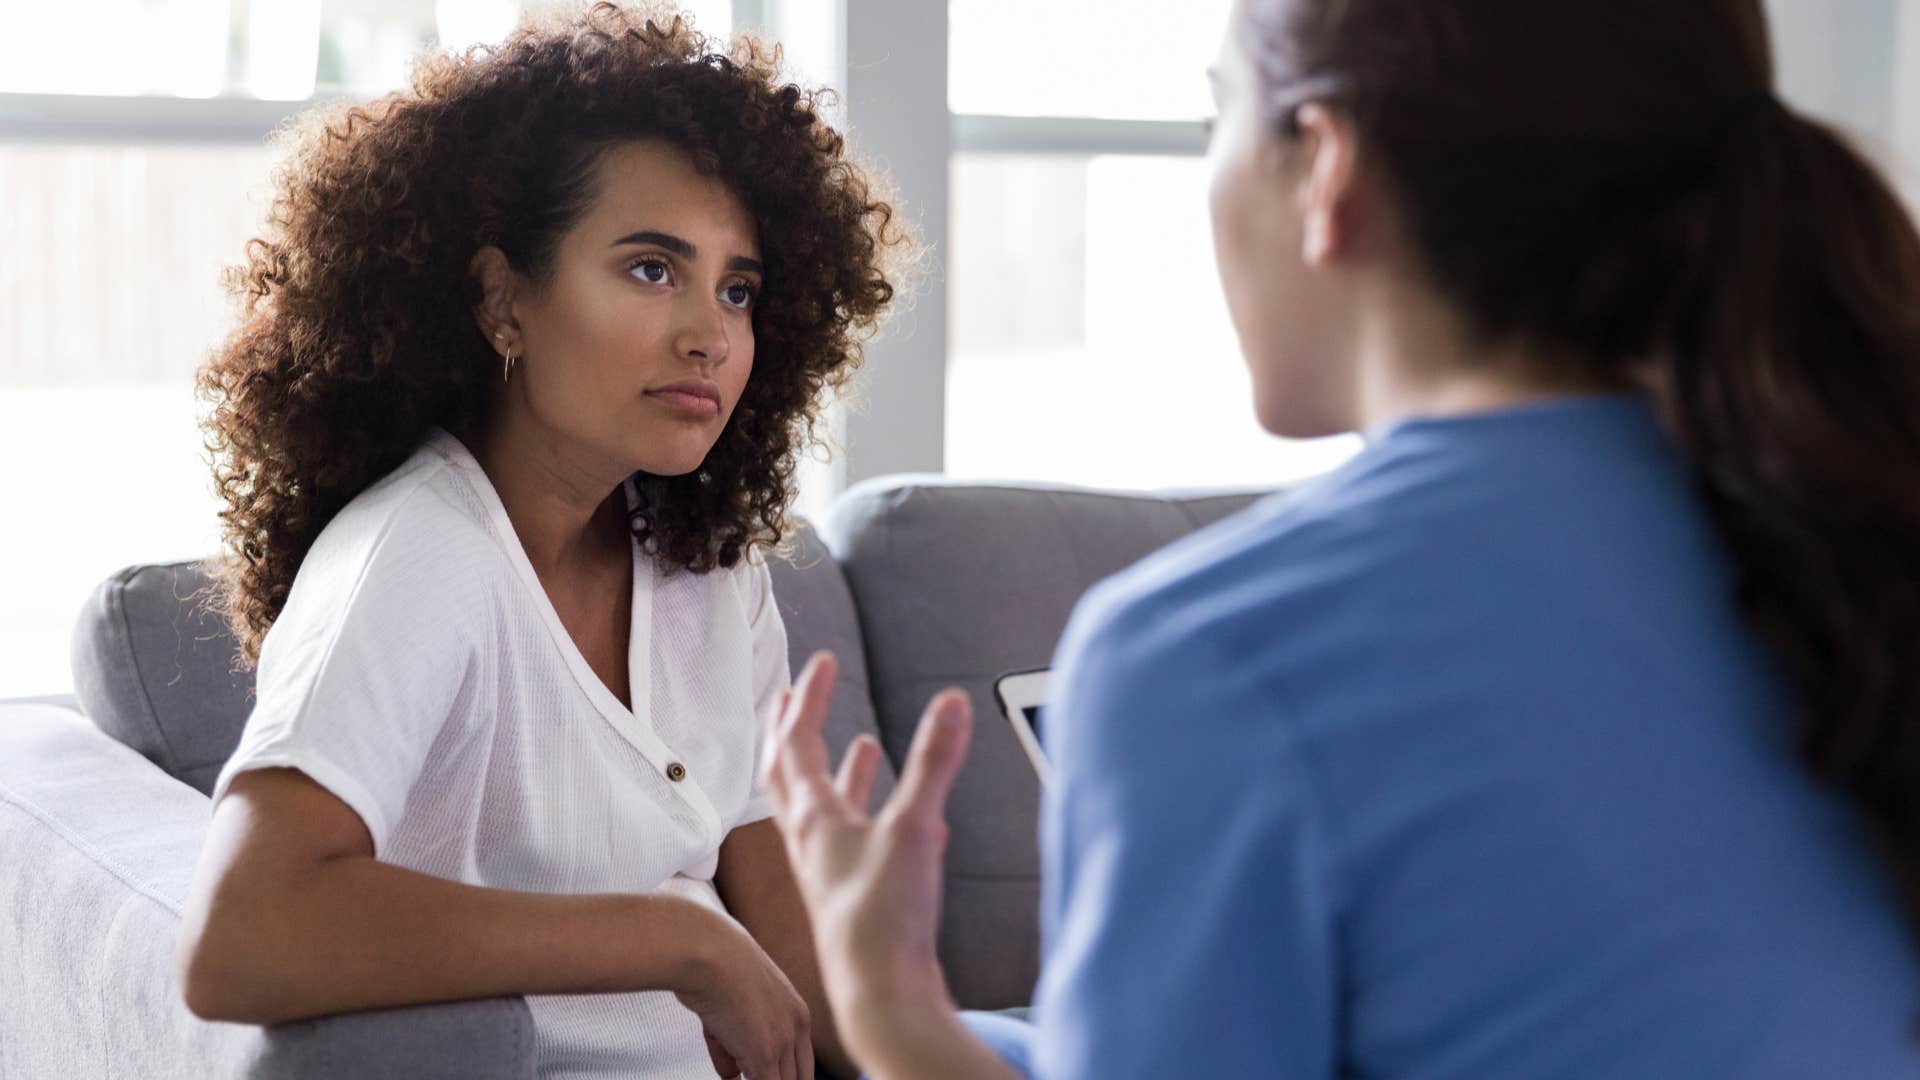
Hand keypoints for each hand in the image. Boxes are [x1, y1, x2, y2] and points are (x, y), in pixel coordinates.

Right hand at [673, 913, 813, 1079]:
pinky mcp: (763, 1054)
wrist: (707, 951)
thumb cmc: (712, 970)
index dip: (785, 1077)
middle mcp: (796, 1027)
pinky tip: (729, 1072)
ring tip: (730, 1056)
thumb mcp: (731, 1007)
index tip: (766, 1075)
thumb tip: (731, 1076)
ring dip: (757, 1079)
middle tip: (747, 1072)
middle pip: (798, 1078)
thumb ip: (734, 1046)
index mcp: (796, 1012)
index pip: (802, 1064)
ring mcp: (783, 1041)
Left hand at [761, 652, 971, 1027]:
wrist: (881, 997)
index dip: (810, 697)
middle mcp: (811, 842)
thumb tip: (951, 702)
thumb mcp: (914, 827)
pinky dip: (872, 816)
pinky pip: (854, 843)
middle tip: (791, 696)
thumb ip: (934, 763)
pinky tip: (902, 817)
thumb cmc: (883, 920)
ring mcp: (830, 871)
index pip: (798, 742)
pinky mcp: (854, 897)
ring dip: (834, 771)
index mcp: (813, 819)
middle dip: (792, 729)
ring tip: (856, 746)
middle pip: (787, 774)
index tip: (822, 661)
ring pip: (821, 810)